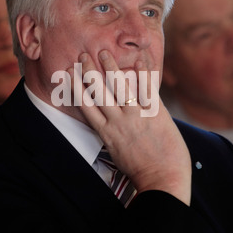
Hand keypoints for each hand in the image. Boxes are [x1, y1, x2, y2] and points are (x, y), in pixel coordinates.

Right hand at [68, 50, 191, 205]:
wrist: (162, 179)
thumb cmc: (140, 171)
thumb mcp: (118, 153)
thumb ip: (113, 136)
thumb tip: (110, 126)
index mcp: (106, 133)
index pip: (86, 106)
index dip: (76, 88)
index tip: (69, 75)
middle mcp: (117, 122)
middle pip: (98, 92)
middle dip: (89, 72)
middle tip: (82, 56)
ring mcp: (136, 116)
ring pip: (119, 86)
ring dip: (110, 67)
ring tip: (104, 52)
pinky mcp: (155, 113)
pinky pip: (147, 89)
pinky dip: (142, 73)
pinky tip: (138, 60)